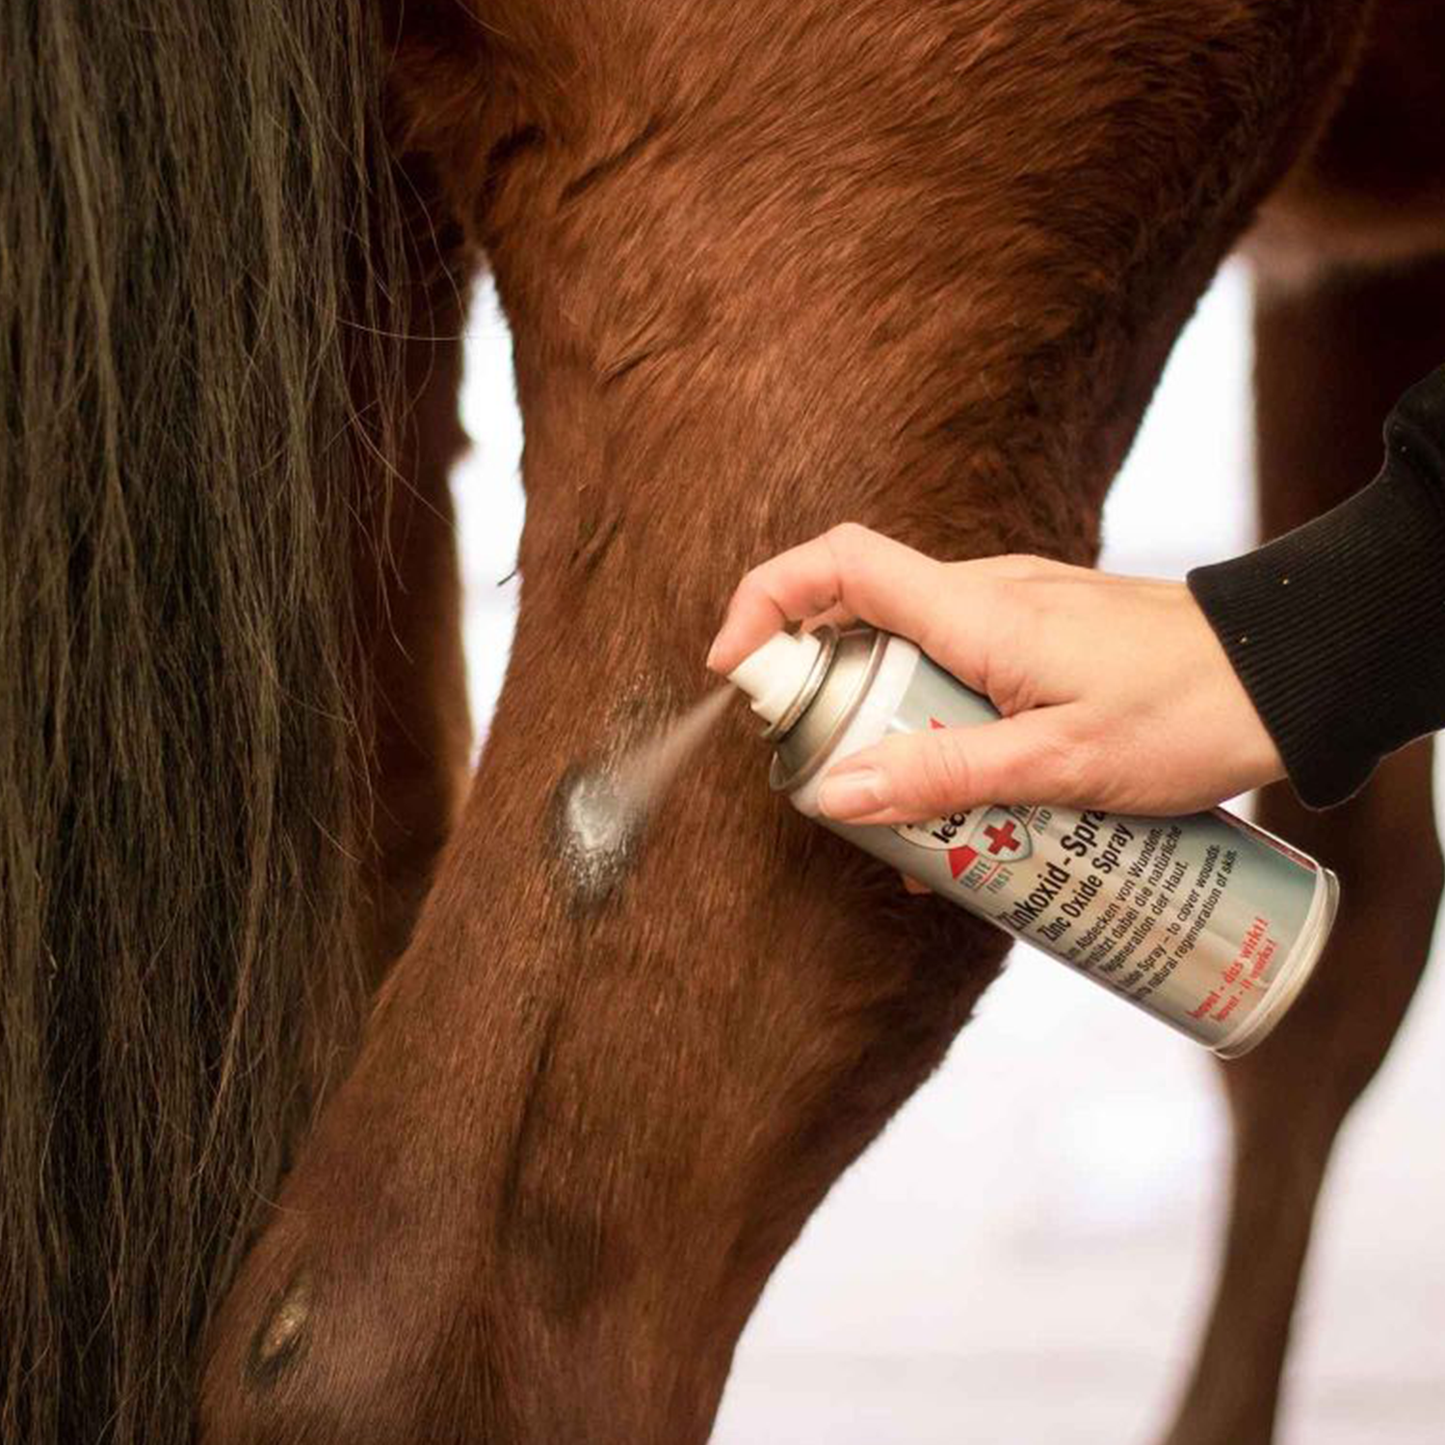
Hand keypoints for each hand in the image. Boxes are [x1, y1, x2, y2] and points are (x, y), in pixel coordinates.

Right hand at [707, 524, 1284, 821]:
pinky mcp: (1035, 643)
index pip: (836, 564)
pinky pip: (954, 675)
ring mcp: (1009, 616)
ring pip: (906, 658)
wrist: (1287, 677)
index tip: (730, 668)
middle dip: (823, 699)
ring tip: (909, 820)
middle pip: (857, 620)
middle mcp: (981, 596)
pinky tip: (965, 808)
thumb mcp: (1060, 764)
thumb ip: (945, 778)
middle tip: (831, 784)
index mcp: (973, 608)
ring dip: (883, 727)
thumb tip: (832, 796)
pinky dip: (933, 729)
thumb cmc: (1188, 712)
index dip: (764, 600)